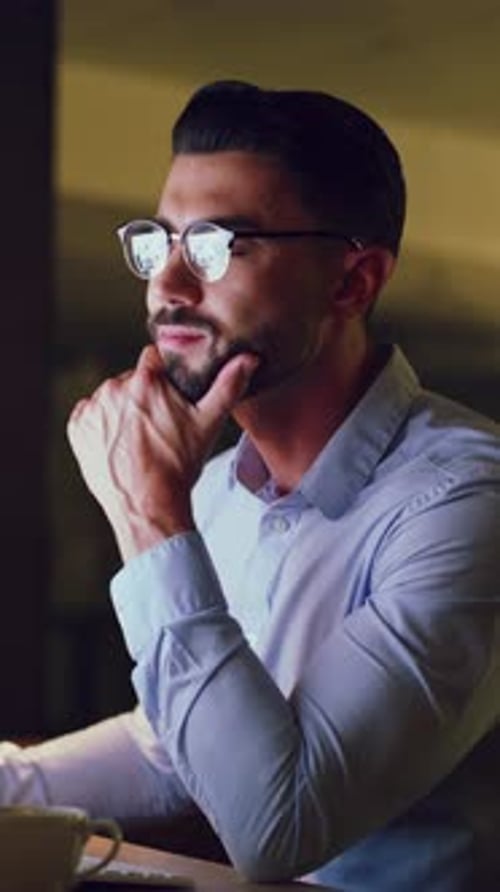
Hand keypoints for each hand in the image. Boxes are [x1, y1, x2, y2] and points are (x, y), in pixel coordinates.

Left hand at [67, 345, 257, 560]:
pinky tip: (120, 446)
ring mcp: (92, 410)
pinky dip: (102, 426)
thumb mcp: (209, 423)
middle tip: (159, 426)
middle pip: (133, 380)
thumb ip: (228, 386)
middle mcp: (114, 388)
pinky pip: (90, 416)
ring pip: (112, 398)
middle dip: (145, 396)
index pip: (155, 359)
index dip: (166, 376)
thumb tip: (249, 358)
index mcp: (145, 380)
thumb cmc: (179, 465)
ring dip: (123, 410)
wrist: (146, 507)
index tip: (172, 397)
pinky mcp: (77, 430)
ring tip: (140, 440)